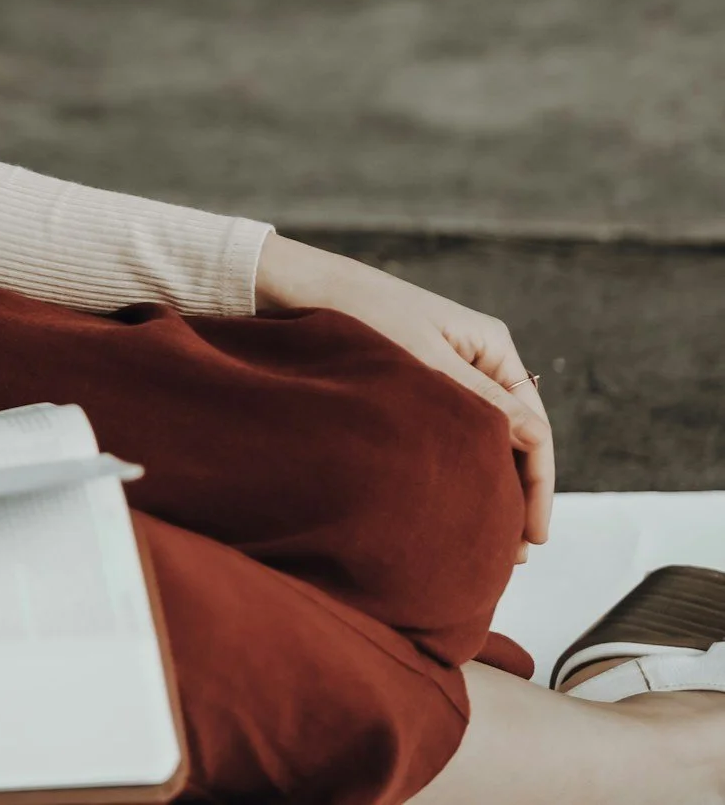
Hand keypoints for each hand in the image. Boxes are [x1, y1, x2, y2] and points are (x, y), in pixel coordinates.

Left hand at [256, 234, 553, 551]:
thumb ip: (481, 403)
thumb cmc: (362, 316)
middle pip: (514, 438)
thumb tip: (536, 441)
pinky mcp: (419, 382)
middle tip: (514, 552)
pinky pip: (452, 430)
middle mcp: (479, 359)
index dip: (538, 485)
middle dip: (516, 493)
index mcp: (493, 346)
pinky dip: (459, 463)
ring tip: (487, 536)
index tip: (531, 534)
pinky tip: (454, 499)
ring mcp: (450, 371)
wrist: (302, 288)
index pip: (534, 428)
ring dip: (488, 482)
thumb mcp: (425, 363)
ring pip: (482, 438)